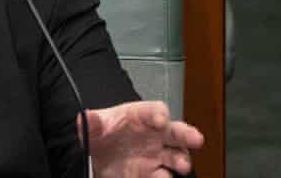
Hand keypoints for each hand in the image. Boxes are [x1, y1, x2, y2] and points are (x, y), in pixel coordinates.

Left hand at [83, 101, 203, 177]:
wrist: (96, 154)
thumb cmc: (100, 132)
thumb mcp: (91, 125)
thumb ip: (90, 122)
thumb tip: (85, 118)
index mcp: (139, 117)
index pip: (154, 110)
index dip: (158, 113)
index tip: (160, 119)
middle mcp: (154, 135)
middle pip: (176, 132)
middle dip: (187, 134)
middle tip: (195, 138)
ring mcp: (156, 155)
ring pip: (177, 156)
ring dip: (182, 161)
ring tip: (181, 166)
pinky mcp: (153, 173)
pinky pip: (164, 176)